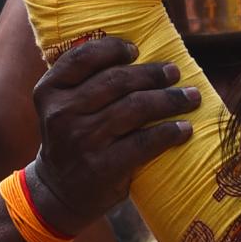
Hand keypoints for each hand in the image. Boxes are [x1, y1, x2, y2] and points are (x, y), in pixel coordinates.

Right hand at [25, 36, 199, 234]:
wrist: (58, 193)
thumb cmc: (72, 139)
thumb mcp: (63, 108)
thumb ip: (86, 82)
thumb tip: (139, 52)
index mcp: (50, 92)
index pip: (83, 57)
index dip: (113, 48)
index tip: (135, 50)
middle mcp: (63, 113)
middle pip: (117, 80)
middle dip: (152, 73)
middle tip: (174, 72)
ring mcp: (83, 141)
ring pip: (136, 107)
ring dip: (170, 100)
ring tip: (190, 97)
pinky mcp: (103, 167)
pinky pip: (144, 142)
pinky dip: (170, 132)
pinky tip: (185, 128)